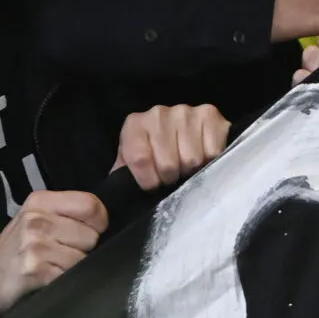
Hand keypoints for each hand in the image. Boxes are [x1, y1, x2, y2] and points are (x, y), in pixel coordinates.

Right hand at [0, 189, 108, 314]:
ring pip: (83, 258)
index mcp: (40, 201)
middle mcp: (36, 219)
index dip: (98, 223)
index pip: (91, 205)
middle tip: (61, 254)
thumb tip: (106, 222)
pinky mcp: (35, 270)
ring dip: (74, 268)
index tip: (89, 232)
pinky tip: (49, 279)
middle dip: (84, 249)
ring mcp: (34, 244)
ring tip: (53, 267)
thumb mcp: (36, 219)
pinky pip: (70, 275)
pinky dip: (65, 281)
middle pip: (92, 235)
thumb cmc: (16, 250)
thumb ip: (67, 214)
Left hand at [114, 104, 230, 188]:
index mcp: (135, 124)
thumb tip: (106, 207)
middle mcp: (158, 113)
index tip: (152, 185)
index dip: (148, 180)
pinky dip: (209, 159)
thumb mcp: (130, 169)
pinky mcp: (210, 114)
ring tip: (186, 165)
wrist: (180, 138)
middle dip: (171, 176)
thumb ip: (119, 183)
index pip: (140, 158)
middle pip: (168, 162)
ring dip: (190, 169)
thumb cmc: (151, 159)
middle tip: (172, 175)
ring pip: (191, 159)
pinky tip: (202, 154)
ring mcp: (185, 111)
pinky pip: (212, 150)